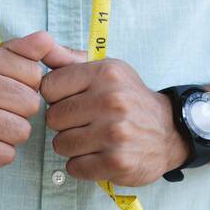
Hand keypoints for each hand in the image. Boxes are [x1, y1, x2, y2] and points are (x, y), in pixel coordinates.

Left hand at [42, 52, 188, 186]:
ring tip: (93, 140)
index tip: (72, 101)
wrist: (169, 132)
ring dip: (72, 146)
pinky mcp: (117, 162)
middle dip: (64, 124)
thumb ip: (69, 60)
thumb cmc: (129, 100)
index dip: (56, 98)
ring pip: (61, 144)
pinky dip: (82, 165)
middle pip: (52, 118)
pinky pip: (74, 167)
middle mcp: (111, 101)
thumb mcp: (106, 70)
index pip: (49, 86)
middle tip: (85, 123)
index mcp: (105, 73)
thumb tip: (40, 42)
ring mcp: (115, 133)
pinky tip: (99, 155)